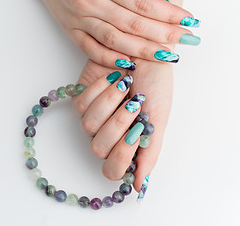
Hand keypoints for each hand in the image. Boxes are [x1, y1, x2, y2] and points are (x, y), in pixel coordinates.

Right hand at [29, 0, 199, 67]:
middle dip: (163, 33)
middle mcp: (91, 2)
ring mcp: (79, 19)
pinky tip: (130, 65)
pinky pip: (91, 50)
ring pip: (115, 39)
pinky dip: (110, 59)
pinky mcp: (70, 32)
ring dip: (143, 49)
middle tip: (187, 39)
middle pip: (133, 23)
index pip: (143, 2)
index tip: (188, 21)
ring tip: (166, 55)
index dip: (168, 13)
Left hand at [72, 58, 171, 192]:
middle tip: (134, 102)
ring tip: (125, 84)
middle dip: (118, 124)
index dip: (123, 155)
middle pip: (98, 149)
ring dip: (110, 103)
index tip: (138, 131)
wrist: (146, 51)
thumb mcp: (158, 118)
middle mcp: (107, 134)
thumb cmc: (155, 83)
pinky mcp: (81, 98)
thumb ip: (150, 153)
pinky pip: (81, 104)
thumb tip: (138, 188)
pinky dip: (100, 89)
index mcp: (128, 143)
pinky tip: (112, 77)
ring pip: (87, 127)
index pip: (113, 170)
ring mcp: (92, 117)